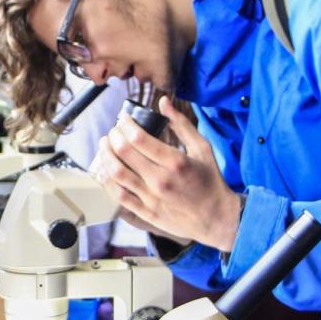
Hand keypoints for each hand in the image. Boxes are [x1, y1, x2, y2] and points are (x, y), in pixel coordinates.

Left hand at [96, 97, 242, 251]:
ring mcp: (151, 198)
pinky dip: (106, 181)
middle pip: (124, 152)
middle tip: (113, 130)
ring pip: (116, 173)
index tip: (123, 118)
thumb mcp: (202, 148)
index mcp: (175, 162)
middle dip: (114, 136)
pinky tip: (104, 170)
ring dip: (105, 155)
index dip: (125, 124)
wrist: (217, 218)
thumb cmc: (210, 181)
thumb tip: (163, 101)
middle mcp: (160, 180)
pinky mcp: (145, 212)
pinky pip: (118, 196)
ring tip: (105, 145)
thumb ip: (181, 124)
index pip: (139, 138)